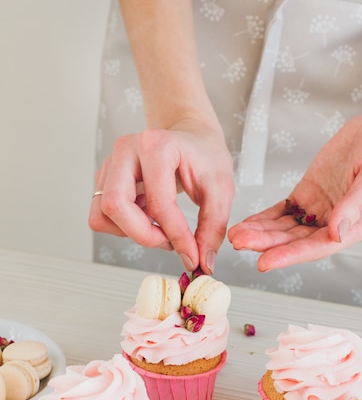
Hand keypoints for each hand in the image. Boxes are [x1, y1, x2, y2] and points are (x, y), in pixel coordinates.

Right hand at [89, 119, 234, 272]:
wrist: (191, 137)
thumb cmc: (204, 156)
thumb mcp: (221, 190)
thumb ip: (212, 227)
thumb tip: (202, 262)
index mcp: (157, 146)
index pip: (158, 203)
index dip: (176, 237)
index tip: (191, 256)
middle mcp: (126, 151)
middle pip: (115, 206)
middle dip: (144, 235)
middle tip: (169, 243)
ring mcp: (111, 164)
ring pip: (103, 214)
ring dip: (130, 232)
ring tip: (159, 229)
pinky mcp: (105, 179)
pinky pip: (102, 215)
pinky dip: (123, 227)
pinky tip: (146, 220)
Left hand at [228, 111, 361, 270]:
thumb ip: (355, 205)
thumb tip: (336, 232)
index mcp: (354, 227)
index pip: (317, 247)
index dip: (290, 255)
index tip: (265, 262)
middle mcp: (333, 224)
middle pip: (294, 240)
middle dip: (266, 243)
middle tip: (240, 243)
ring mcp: (318, 211)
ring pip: (284, 228)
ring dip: (260, 233)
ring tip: (236, 235)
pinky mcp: (306, 196)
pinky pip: (282, 212)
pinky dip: (263, 218)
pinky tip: (247, 224)